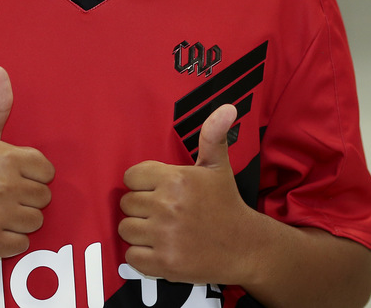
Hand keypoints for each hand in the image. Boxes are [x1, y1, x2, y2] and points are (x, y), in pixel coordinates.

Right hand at [0, 66, 54, 257]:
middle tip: (4, 193)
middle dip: (28, 196)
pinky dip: (11, 239)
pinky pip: (21, 244)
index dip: (33, 173)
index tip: (15, 174)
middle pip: (44, 198)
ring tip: (0, 209)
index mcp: (5, 158)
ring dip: (22, 219)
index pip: (47, 171)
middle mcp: (3, 187)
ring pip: (36, 221)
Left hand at [118, 104, 256, 283]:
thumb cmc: (226, 204)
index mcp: (176, 179)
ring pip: (125, 229)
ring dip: (139, 232)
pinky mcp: (164, 263)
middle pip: (126, 204)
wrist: (245, 247)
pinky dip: (142, 256)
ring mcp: (165, 236)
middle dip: (141, 208)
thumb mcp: (218, 167)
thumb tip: (227, 107)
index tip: (159, 191)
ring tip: (160, 230)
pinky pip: (131, 257)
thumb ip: (212, 136)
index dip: (143, 185)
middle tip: (163, 213)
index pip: (131, 177)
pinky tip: (160, 248)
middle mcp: (168, 206)